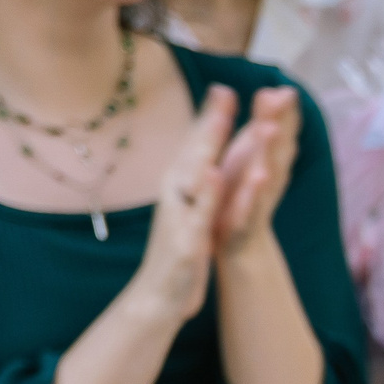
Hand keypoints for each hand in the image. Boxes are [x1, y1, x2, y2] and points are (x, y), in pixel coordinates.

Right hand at [133, 85, 239, 324]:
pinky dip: (206, 194)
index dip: (210, 117)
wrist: (157, 297)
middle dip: (210, 122)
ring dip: (208, 148)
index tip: (225, 86)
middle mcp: (174, 195)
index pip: (196, 147)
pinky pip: (197, 214)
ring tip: (223, 121)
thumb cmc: (179, 248)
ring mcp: (178, 217)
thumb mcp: (189, 209)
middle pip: (193, 153)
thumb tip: (205, 155)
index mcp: (180, 186)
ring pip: (194, 177)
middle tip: (226, 91)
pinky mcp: (185, 242)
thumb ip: (196, 180)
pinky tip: (216, 174)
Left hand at [213, 85, 301, 257]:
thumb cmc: (243, 196)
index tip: (288, 88)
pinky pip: (249, 206)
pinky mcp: (244, 223)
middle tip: (287, 97)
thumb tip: (277, 89)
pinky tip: (257, 178)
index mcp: (267, 160)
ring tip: (272, 128)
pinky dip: (253, 194)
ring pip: (267, 171)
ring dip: (270, 150)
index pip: (280, 131)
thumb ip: (264, 123)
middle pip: (278, 145)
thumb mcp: (250, 155)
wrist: (242, 249)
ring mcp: (258, 200)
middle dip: (281, 121)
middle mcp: (269, 177)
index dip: (285, 112)